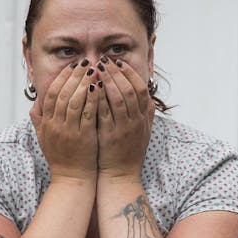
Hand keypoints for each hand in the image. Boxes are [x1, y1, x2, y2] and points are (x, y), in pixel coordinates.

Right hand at [29, 58, 97, 181]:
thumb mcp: (44, 137)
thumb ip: (38, 118)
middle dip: (74, 75)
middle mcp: (55, 125)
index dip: (61, 77)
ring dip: (84, 83)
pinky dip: (93, 99)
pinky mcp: (83, 138)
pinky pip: (87, 114)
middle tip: (85, 62)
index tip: (72, 66)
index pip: (51, 93)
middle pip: (62, 93)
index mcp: (46, 122)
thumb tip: (36, 100)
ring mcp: (68, 131)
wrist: (71, 180)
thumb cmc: (61, 157)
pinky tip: (100, 88)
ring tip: (94, 70)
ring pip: (74, 101)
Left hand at [96, 56, 153, 179]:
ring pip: (118, 97)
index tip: (118, 62)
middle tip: (104, 60)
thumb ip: (146, 114)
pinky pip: (105, 111)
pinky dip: (98, 97)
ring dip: (107, 80)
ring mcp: (124, 128)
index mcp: (143, 118)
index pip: (141, 88)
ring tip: (95, 69)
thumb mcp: (143, 132)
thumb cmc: (128, 153)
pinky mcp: (110, 135)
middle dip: (116, 72)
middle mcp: (136, 121)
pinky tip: (89, 87)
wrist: (120, 176)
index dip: (130, 73)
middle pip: (130, 89)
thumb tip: (148, 97)